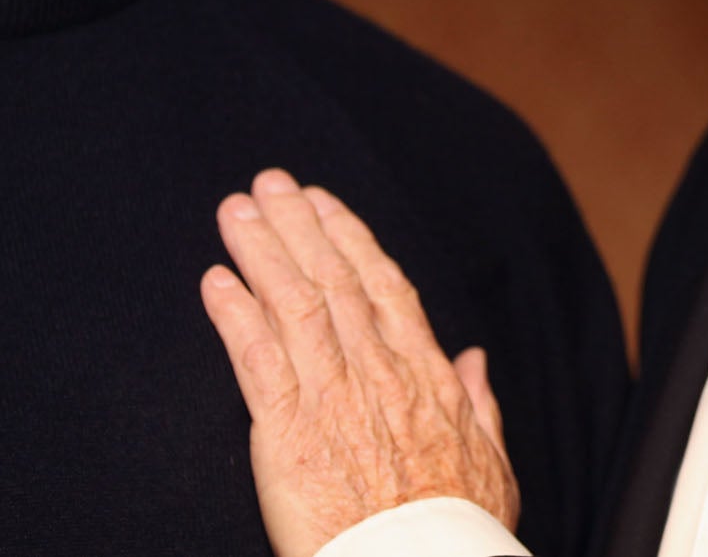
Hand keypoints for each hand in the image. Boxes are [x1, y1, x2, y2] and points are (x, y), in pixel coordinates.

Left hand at [201, 169, 518, 556]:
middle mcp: (378, 374)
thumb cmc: (456, 534)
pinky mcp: (289, 433)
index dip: (350, 239)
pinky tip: (215, 282)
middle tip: (270, 184)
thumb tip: (476, 358)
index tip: (325, 204)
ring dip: (262, 250)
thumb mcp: (492, 463)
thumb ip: (479, 403)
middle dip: (299, 225)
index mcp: (425, 376)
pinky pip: (256, 360)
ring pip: (293, 304)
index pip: (383, 287)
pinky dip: (234, 315)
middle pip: (333, 280)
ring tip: (236, 211)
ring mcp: (332, 399)